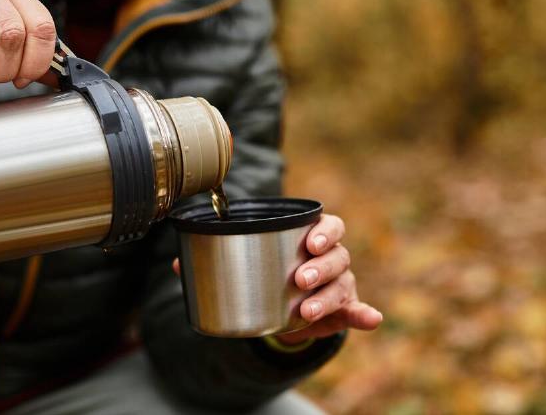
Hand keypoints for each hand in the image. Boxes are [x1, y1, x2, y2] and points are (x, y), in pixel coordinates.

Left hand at [170, 213, 382, 344]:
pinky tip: (370, 319)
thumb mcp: (244, 265)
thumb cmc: (265, 274)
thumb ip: (212, 260)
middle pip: (337, 255)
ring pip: (343, 284)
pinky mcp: (341, 310)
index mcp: (311, 237)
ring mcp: (339, 284)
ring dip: (328, 297)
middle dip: (320, 267)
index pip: (328, 225)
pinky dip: (364, 315)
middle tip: (299, 280)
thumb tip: (175, 264)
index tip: (308, 243)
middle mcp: (330, 258)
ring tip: (306, 310)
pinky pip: (356, 311)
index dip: (322, 232)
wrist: (280, 304)